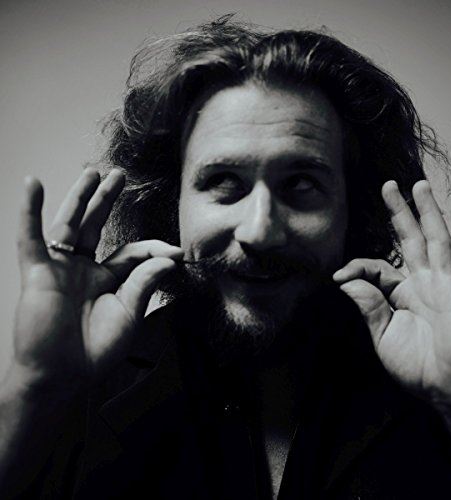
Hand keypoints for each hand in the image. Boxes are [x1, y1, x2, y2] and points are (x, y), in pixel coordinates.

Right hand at [12, 168, 183, 392]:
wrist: (63, 375)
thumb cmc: (96, 349)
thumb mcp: (130, 313)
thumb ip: (145, 282)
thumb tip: (167, 258)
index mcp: (108, 279)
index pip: (132, 252)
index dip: (154, 248)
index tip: (176, 251)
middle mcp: (83, 269)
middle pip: (97, 226)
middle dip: (108, 200)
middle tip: (119, 175)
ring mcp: (60, 268)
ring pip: (70, 224)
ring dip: (80, 197)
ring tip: (92, 172)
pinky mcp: (37, 272)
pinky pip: (30, 237)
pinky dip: (29, 211)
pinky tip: (32, 184)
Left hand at [333, 180, 450, 412]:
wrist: (447, 390)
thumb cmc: (417, 367)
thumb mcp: (383, 336)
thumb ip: (368, 306)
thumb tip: (346, 281)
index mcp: (403, 293)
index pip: (378, 267)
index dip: (358, 266)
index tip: (339, 276)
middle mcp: (425, 282)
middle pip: (411, 239)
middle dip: (400, 212)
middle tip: (389, 186)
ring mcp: (446, 284)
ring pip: (437, 239)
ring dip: (429, 211)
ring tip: (420, 185)